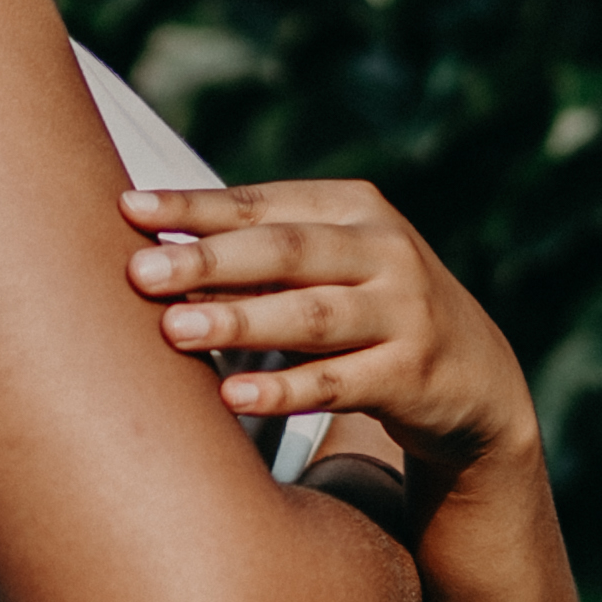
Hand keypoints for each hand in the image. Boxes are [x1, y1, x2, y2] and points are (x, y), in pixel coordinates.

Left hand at [121, 179, 539, 478]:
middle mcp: (385, 249)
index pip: (260, 204)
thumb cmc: (370, 310)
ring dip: (240, 321)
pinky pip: (340, 382)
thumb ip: (258, 257)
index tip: (126, 209)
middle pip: (284, 250)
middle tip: (140, 274)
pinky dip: (285, 388)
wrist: (475, 378)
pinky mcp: (415, 373)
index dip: (193, 207)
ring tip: (173, 330)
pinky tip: (233, 396)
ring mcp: (406, 311)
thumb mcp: (329, 268)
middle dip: (208, 260)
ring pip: (312, 314)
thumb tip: (150, 253)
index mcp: (354, 207)